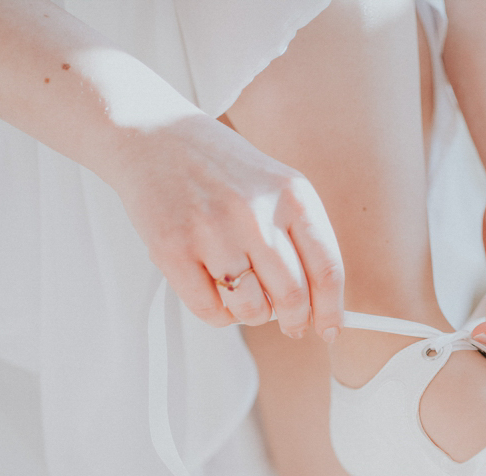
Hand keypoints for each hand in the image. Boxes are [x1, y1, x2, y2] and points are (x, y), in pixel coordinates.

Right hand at [104, 113, 344, 339]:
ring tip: (246, 296)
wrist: (153, 136)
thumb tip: (319, 302)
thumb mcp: (275, 185)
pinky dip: (220, 314)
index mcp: (291, 194)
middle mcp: (255, 212)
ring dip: (255, 315)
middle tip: (290, 324)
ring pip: (253, 309)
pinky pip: (211, 311)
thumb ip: (300, 236)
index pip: (327, 269)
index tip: (330, 329)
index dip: (331, 310)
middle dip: (295, 321)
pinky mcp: (173, 250)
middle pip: (293, 297)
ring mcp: (212, 231)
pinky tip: (216, 290)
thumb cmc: (219, 168)